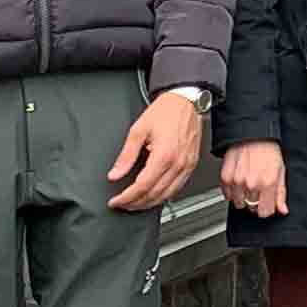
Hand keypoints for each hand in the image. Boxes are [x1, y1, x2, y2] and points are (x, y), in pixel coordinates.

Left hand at [107, 88, 205, 212]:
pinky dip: (163, 196)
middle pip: (154, 195)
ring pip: (167, 195)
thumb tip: (115, 174)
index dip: (126, 197)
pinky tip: (153, 195)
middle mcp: (178, 163)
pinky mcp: (191, 165)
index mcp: (164, 155)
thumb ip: (126, 156)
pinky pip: (177, 188)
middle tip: (122, 204)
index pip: (142, 186)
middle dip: (135, 203)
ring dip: (149, 203)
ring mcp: (187, 166)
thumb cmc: (165, 112)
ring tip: (135, 203)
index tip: (116, 201)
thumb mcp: (138, 130)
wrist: (185, 101)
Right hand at [222, 139, 288, 219]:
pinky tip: (238, 182)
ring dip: (243, 198)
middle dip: (255, 201)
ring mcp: (237, 182)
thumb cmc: (267, 150)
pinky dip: (232, 192)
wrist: (251, 135)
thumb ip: (281, 193)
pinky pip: (227, 195)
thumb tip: (282, 209)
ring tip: (247, 184)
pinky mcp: (225, 178)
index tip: (266, 204)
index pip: (265, 212)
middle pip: (251, 208)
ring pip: (238, 204)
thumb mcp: (280, 170)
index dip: (266, 209)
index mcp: (268, 183)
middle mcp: (252, 184)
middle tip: (257, 189)